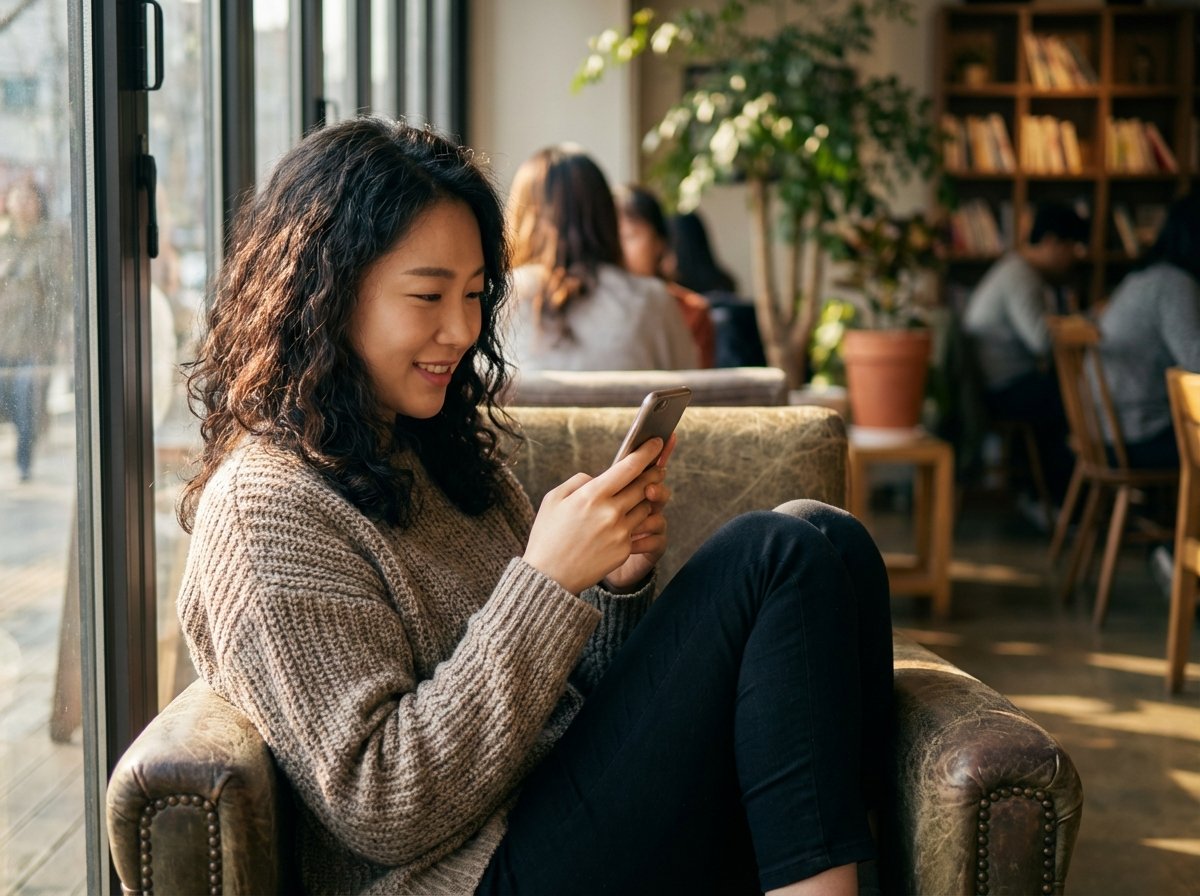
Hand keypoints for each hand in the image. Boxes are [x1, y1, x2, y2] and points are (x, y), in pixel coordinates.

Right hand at [523, 437, 671, 594]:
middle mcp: (610, 512)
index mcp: (592, 495)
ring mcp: (620, 532)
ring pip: (646, 507)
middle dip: (654, 474)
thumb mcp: (554, 499)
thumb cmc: (548, 535)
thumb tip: (598, 478)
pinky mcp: (625, 549)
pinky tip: (632, 518)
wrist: (550, 577)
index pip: (628, 467)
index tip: (656, 443)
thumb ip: (579, 482)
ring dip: (647, 498)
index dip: (646, 452)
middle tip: (657, 468)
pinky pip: (640, 529)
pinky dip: (638, 521)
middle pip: (644, 485)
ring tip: (642, 493)